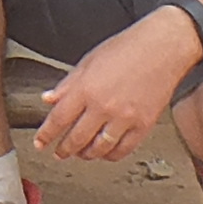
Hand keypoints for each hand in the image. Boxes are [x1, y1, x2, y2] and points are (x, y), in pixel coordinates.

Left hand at [29, 7, 191, 163]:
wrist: (162, 48)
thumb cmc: (127, 48)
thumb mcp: (88, 61)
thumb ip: (68, 84)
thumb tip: (49, 99)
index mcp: (86, 88)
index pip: (59, 119)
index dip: (46, 135)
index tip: (40, 143)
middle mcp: (104, 106)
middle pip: (77, 139)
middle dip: (64, 150)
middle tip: (58, 153)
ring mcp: (125, 119)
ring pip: (99, 149)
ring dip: (86, 155)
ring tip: (80, 153)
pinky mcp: (143, 126)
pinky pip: (123, 150)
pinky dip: (111, 155)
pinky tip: (105, 152)